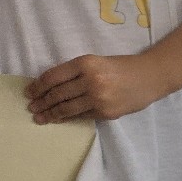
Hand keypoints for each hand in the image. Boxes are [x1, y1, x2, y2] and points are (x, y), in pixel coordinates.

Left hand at [26, 54, 164, 122]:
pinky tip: (61, 118)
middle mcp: (91, 80)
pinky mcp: (106, 112)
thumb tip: (50, 87)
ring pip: (66, 108)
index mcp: (86, 63)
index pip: (53, 77)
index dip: (38, 86)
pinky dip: (69, 117)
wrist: (151, 77)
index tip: (30, 92)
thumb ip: (75, 72)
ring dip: (51, 114)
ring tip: (42, 117)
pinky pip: (81, 116)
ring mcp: (99, 98)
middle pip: (57, 94)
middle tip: (33, 107)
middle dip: (42, 102)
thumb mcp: (96, 62)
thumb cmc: (123, 67)